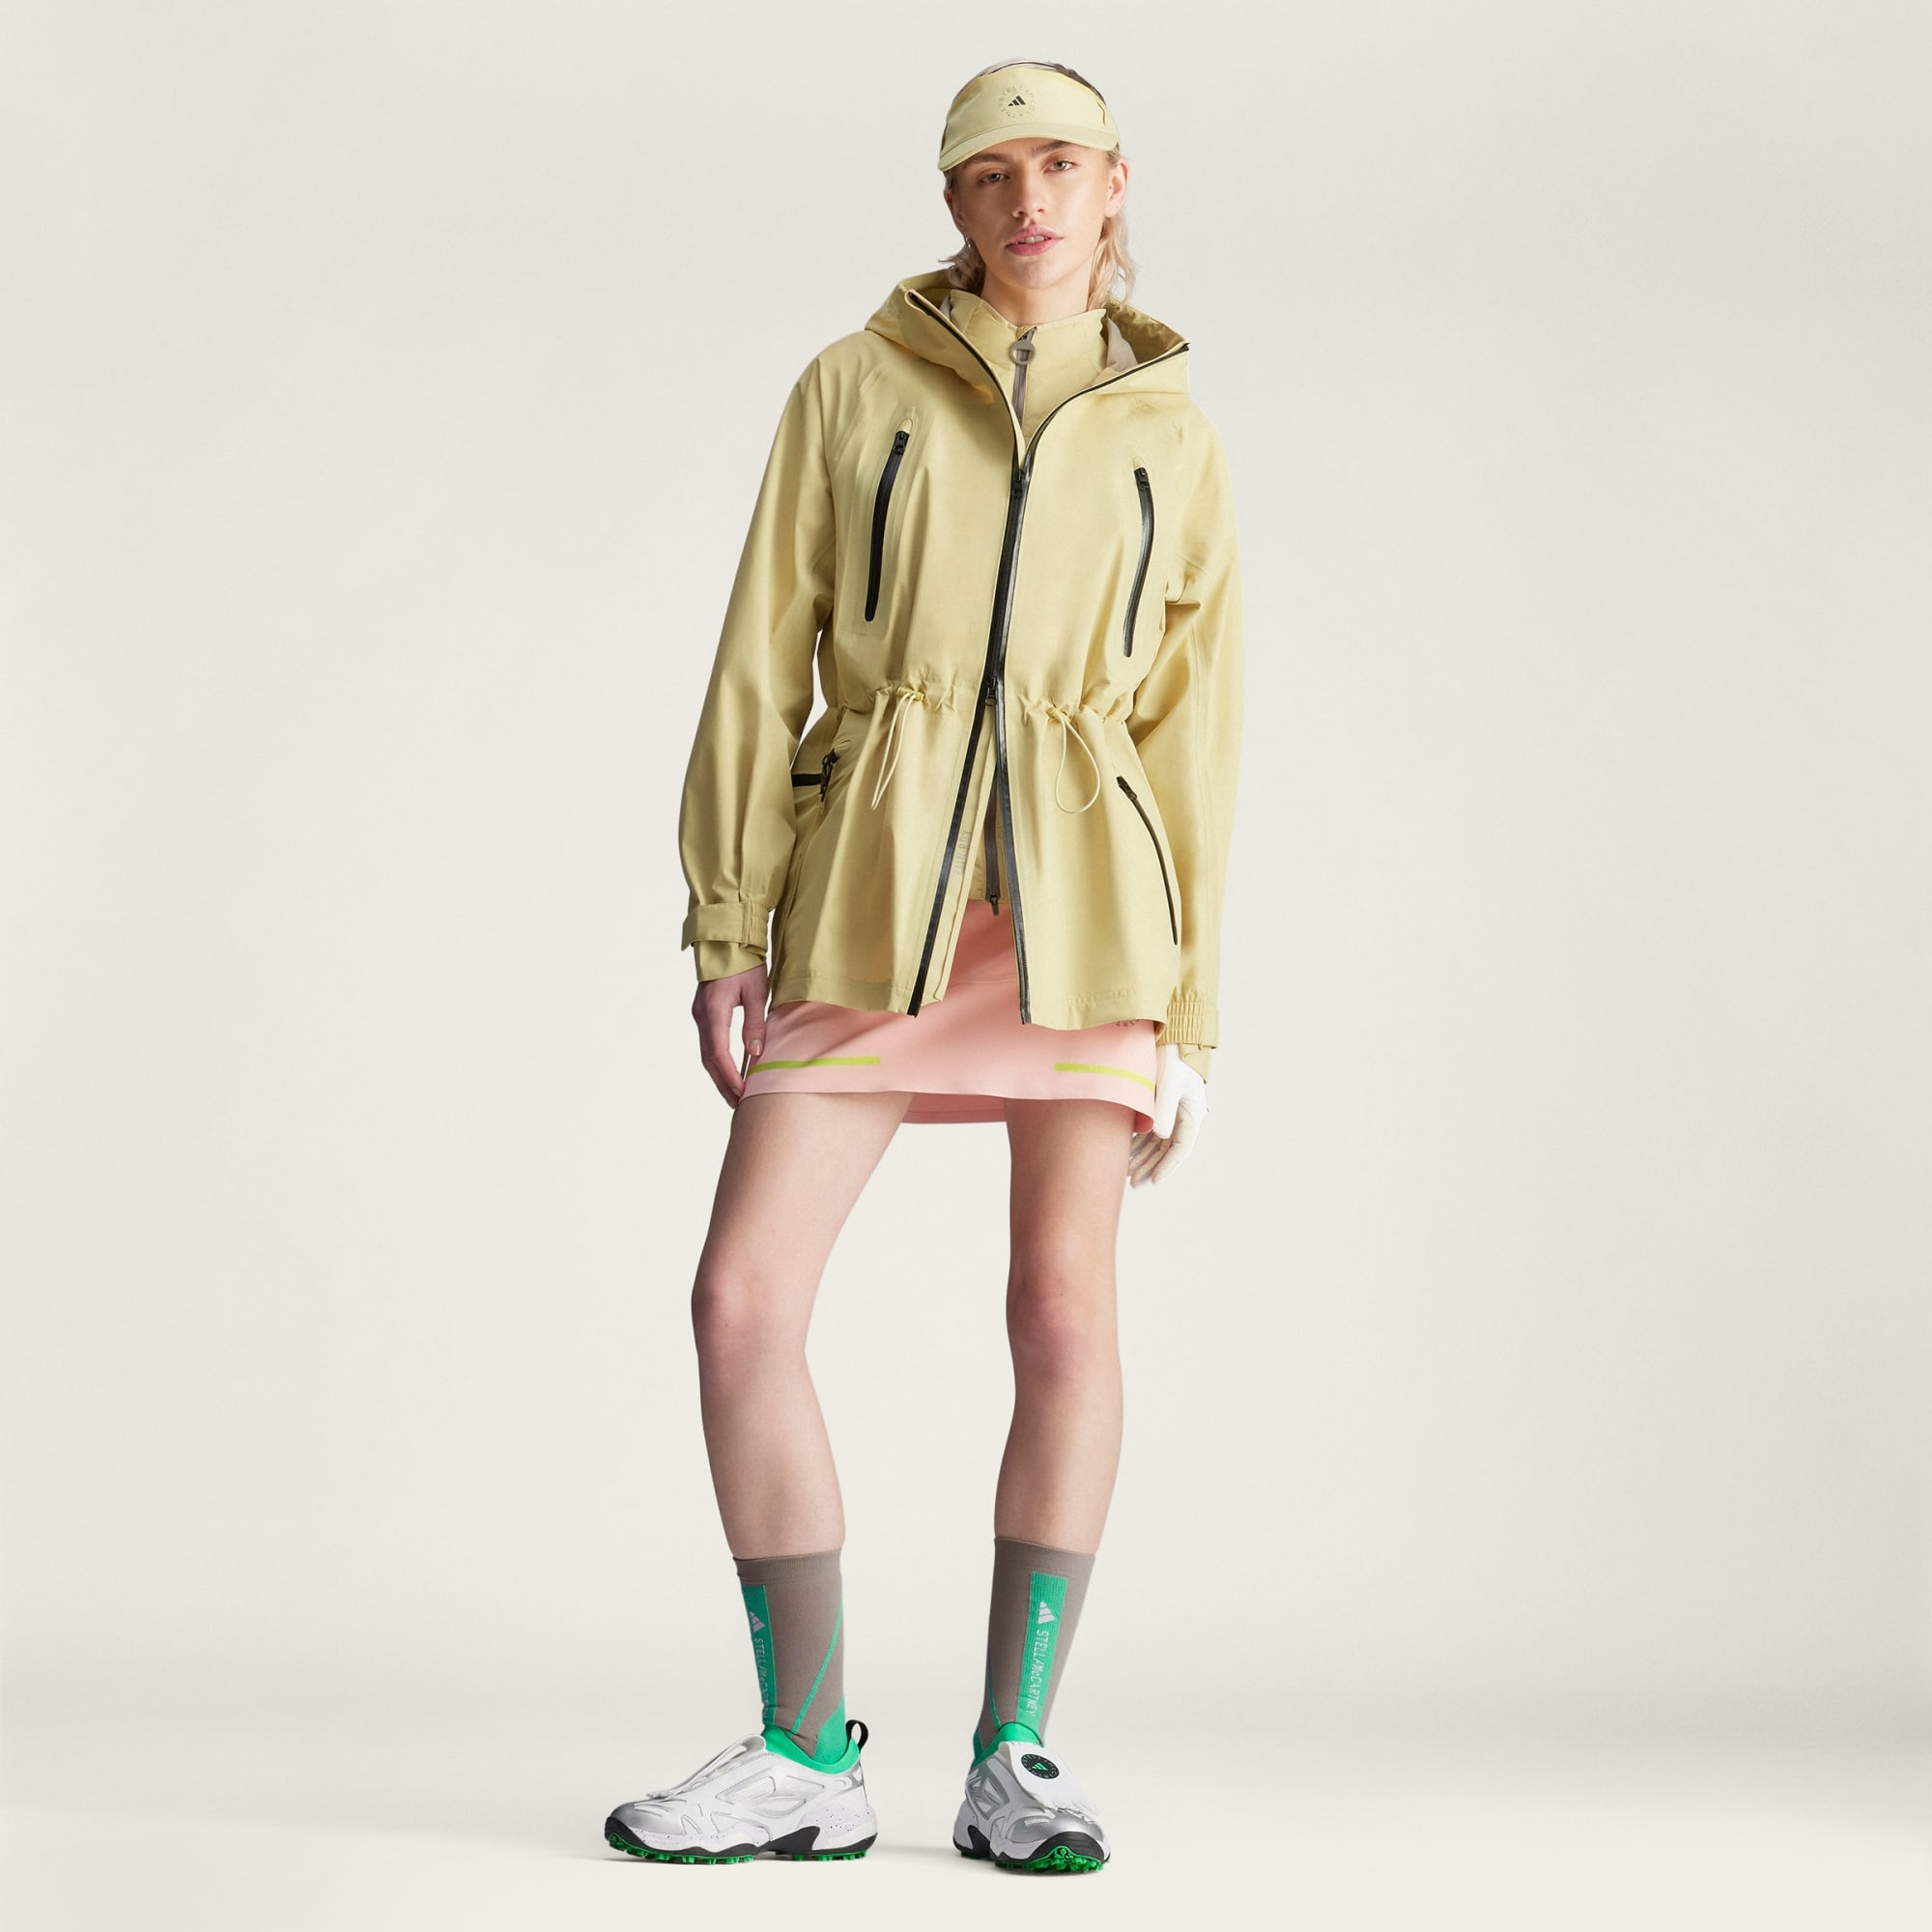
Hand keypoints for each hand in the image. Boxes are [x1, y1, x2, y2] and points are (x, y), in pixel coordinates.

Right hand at [692, 961, 769, 1106]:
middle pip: (709, 1058)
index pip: (719, 1052)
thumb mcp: (756, 992)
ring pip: (706, 1053)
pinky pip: (708, 1043)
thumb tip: (755, 1054)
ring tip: (734, 1094)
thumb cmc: (745, 963)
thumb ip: (755, 1024)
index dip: (730, 1076)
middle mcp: (701, 1016)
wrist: (726, 941)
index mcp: (713, 1011)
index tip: (742, 1093)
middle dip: (722, 1083)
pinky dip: (717, 1062)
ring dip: (719, 1075)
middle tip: (737, 1104)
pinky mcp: (702, 1013)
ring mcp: (699, 1015)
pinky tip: (728, 1072)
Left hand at [1127, 1043, 1207, 1186]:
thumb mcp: (1167, 1082)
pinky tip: (1124, 1155)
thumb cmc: (1171, 1056)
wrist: (1165, 1035)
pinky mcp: (1155, 1105)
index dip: (1168, 1166)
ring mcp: (1168, 1111)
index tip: (1154, 1181)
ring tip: (1126, 1174)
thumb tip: (1160, 1136)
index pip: (1180, 1147)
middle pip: (1166, 1149)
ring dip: (1142, 1158)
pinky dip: (1137, 1143)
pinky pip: (1147, 1131)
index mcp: (1191, 1112)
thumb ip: (1163, 1108)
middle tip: (1134, 1184)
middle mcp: (1181, 1115)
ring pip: (1156, 1143)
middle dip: (1151, 1167)